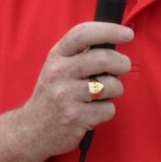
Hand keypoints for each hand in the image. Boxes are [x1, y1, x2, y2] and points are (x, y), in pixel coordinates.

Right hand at [20, 21, 134, 156]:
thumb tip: (115, 40)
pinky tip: (93, 112)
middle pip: (103, 59)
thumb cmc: (54, 94)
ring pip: (111, 85)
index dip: (109, 30)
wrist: (32, 130)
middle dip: (122, 63)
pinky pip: (108, 109)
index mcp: (56, 56)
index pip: (82, 34)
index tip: (127, 34)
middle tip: (122, 67)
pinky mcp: (75, 117)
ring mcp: (65, 96)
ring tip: (103, 94)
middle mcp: (58, 73)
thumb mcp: (58, 66)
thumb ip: (80, 53)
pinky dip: (107, 111)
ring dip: (116, 90)